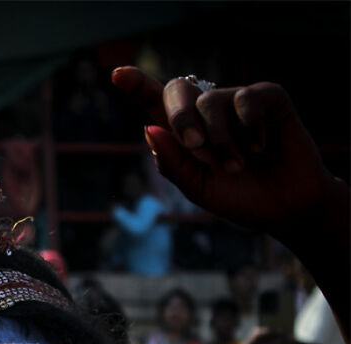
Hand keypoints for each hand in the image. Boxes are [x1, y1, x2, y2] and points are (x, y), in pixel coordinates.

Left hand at [111, 67, 333, 241]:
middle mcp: (208, 113)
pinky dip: (250, 127)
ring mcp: (237, 103)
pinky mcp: (268, 99)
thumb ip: (173, 162)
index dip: (137, 86)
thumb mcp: (199, 188)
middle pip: (179, 90)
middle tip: (196, 145)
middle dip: (181, 117)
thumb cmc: (240, 198)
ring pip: (212, 99)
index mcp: (186, 133)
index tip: (118, 75)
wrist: (285, 208)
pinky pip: (248, 98)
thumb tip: (148, 128)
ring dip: (222, 138)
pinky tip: (261, 147)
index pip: (156, 102)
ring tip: (238, 163)